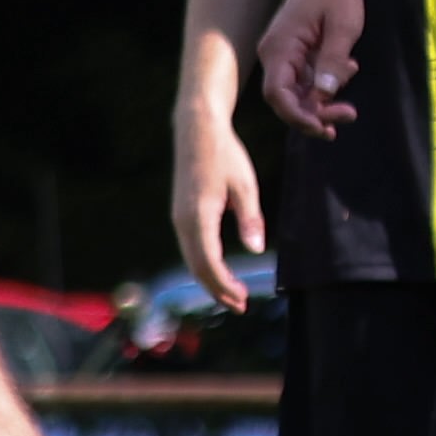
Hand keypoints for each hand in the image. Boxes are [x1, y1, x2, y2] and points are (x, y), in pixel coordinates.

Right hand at [171, 96, 268, 305]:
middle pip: (197, 266)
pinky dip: (204, 264)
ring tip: (232, 294)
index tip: (243, 299)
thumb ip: (250, 219)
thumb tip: (256, 251)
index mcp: (199, 215)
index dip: (224, 284)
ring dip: (210, 280)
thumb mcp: (245, 185)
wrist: (197, 130)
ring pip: (191, 258)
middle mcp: (183, 220)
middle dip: (217, 289)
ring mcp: (179, 217)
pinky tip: (219, 270)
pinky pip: (190, 247)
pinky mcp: (181, 213)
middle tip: (240, 306)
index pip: (209, 262)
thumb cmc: (225, 155)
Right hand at [254, 0, 371, 137]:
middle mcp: (275, 54)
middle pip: (287, 99)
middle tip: (349, 114)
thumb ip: (331, 62)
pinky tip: (347, 65)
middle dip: (316, 112)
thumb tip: (323, 96)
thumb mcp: (342, 28)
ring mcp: (284, 55)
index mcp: (279, 47)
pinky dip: (326, 81)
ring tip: (351, 70)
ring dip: (325, 96)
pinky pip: (306, 80)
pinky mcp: (295, 54)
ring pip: (299, 92)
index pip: (277, 94)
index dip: (297, 116)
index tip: (324, 127)